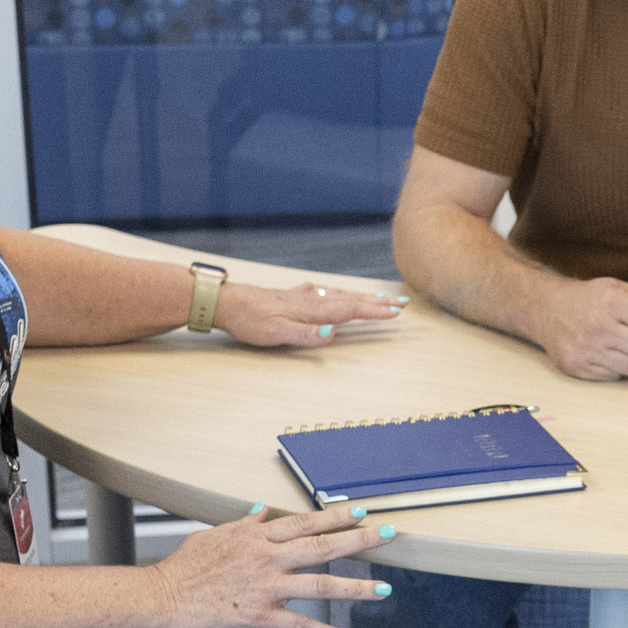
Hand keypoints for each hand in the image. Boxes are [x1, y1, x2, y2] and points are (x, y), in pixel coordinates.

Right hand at [154, 504, 386, 627]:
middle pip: (323, 546)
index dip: (337, 516)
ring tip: (383, 590)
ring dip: (356, 588)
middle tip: (389, 535)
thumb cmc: (185, 569)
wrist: (162, 600)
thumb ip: (244, 524)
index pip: (306, 522)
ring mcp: (266, 588)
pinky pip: (299, 626)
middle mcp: (267, 559)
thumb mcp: (215, 536)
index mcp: (258, 538)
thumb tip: (263, 512)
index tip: (362, 511)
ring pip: (320, 585)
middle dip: (360, 540)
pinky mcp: (259, 617)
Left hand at [213, 280, 405, 347]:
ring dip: (362, 296)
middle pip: (350, 299)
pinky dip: (341, 293)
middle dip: (377, 301)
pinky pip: (326, 293)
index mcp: (311, 310)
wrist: (225, 302)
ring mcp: (302, 296)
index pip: (349, 309)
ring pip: (339, 294)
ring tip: (381, 297)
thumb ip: (305, 334)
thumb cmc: (248, 320)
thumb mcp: (275, 333)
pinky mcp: (293, 296)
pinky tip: (337, 293)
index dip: (374, 311)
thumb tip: (332, 334)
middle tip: (401, 302)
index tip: (395, 311)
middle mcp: (310, 299)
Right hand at [534, 275, 627, 380]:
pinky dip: (617, 368)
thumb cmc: (591, 299)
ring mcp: (587, 350)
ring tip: (625, 346)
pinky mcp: (579, 368)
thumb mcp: (620, 290)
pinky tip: (608, 354)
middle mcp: (599, 327)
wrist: (546, 310)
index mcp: (612, 304)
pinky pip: (615, 377)